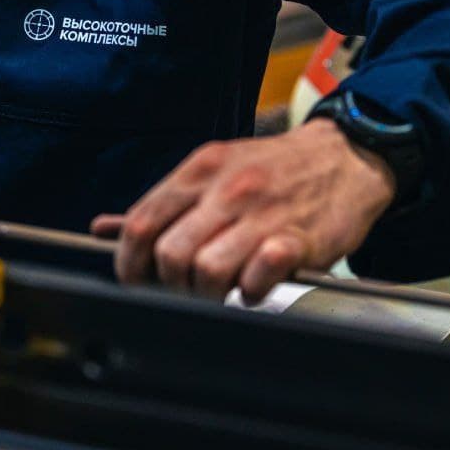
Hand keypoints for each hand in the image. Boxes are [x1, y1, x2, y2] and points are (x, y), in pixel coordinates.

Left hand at [92, 119, 396, 301]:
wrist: (346, 156)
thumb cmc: (273, 171)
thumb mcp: (211, 172)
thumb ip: (160, 204)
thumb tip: (103, 228)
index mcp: (199, 171)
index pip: (141, 224)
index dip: (130, 263)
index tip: (137, 279)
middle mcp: (226, 190)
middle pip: (170, 254)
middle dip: (172, 283)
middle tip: (189, 286)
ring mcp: (262, 214)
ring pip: (207, 270)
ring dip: (210, 293)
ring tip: (225, 287)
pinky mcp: (298, 239)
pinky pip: (259, 276)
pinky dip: (252, 292)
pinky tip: (257, 285)